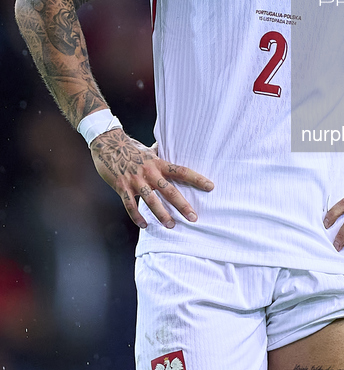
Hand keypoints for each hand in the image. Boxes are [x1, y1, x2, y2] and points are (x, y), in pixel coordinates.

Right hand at [90, 129, 212, 228]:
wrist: (107, 144)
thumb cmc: (130, 148)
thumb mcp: (148, 150)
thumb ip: (159, 152)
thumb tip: (168, 146)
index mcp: (158, 163)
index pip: (182, 171)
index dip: (197, 179)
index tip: (210, 186)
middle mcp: (149, 172)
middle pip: (169, 190)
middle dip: (182, 205)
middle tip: (193, 217)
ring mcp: (135, 180)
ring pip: (151, 200)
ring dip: (161, 214)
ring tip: (171, 225)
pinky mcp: (121, 186)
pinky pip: (130, 205)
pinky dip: (137, 216)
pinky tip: (144, 225)